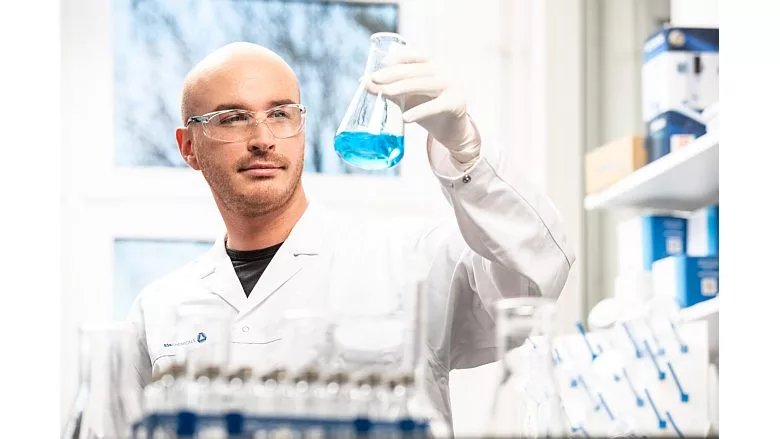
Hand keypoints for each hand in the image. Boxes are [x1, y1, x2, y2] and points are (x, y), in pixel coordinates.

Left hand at [368, 46, 480, 161]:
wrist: (453, 129)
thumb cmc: (429, 109)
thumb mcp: (412, 94)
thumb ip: (395, 86)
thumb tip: (365, 82)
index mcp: (435, 64)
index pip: (416, 54)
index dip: (399, 56)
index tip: (381, 62)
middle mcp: (445, 71)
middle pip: (416, 69)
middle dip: (393, 73)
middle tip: (374, 79)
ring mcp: (452, 87)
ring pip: (423, 84)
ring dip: (401, 88)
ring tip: (384, 93)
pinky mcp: (455, 104)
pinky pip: (435, 106)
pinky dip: (419, 111)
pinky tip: (405, 117)